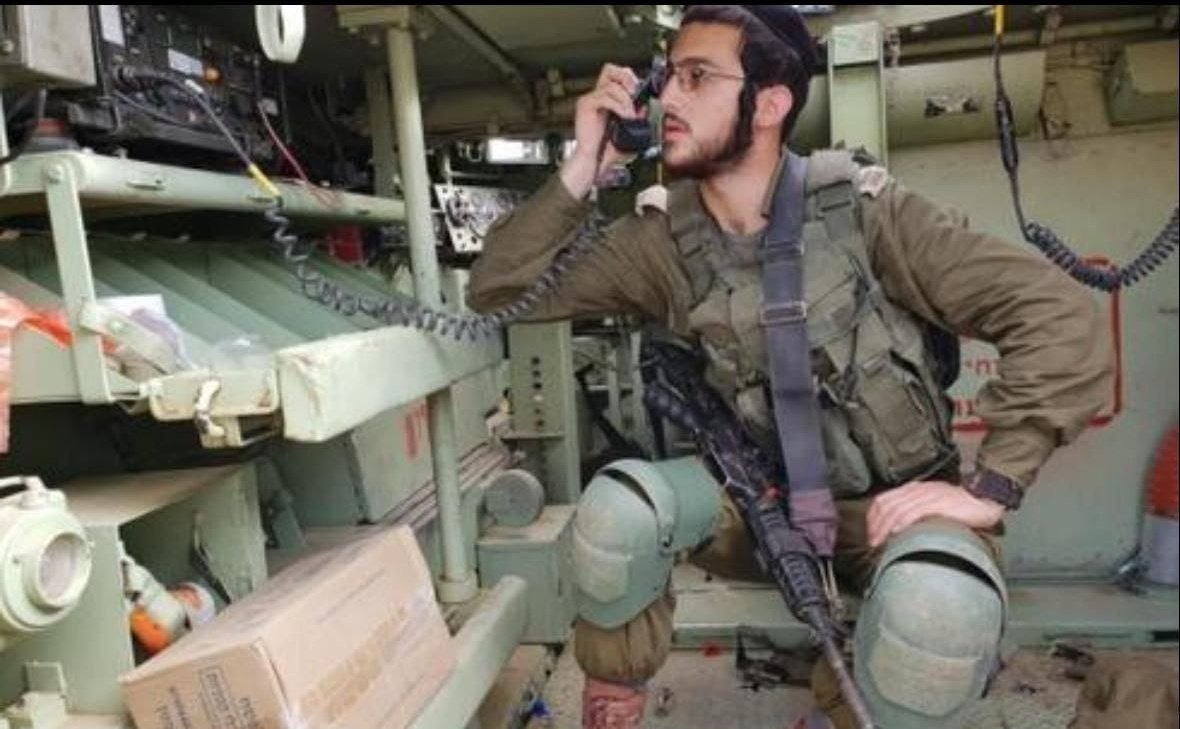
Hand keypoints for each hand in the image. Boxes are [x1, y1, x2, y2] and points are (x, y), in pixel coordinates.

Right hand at [559, 63, 642, 197]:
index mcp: (606, 99)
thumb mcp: (629, 132)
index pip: (617, 75)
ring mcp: (590, 99)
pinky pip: (605, 96)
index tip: (640, 93)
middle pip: (610, 69)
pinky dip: (619, 106)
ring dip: (626, 100)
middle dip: (627, 79)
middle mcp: (596, 96)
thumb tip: (646, 107)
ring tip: (630, 115)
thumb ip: (638, 118)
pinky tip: (624, 117)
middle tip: (635, 94)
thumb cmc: (608, 151)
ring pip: (612, 85)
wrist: (594, 163)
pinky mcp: (585, 105)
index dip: (630, 79)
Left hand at [867, 480, 1005, 547]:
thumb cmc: (959, 506)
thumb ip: (915, 512)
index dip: (873, 518)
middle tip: (873, 543)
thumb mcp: (931, 504)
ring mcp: (927, 495)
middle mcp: (917, 489)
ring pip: (897, 509)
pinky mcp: (939, 502)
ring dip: (885, 527)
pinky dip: (903, 522)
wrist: (984, 498)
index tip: (871, 535)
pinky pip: (915, 510)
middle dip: (875, 526)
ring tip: (882, 542)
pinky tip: (897, 532)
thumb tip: (898, 531)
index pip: (883, 500)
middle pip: (886, 505)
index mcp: (913, 489)